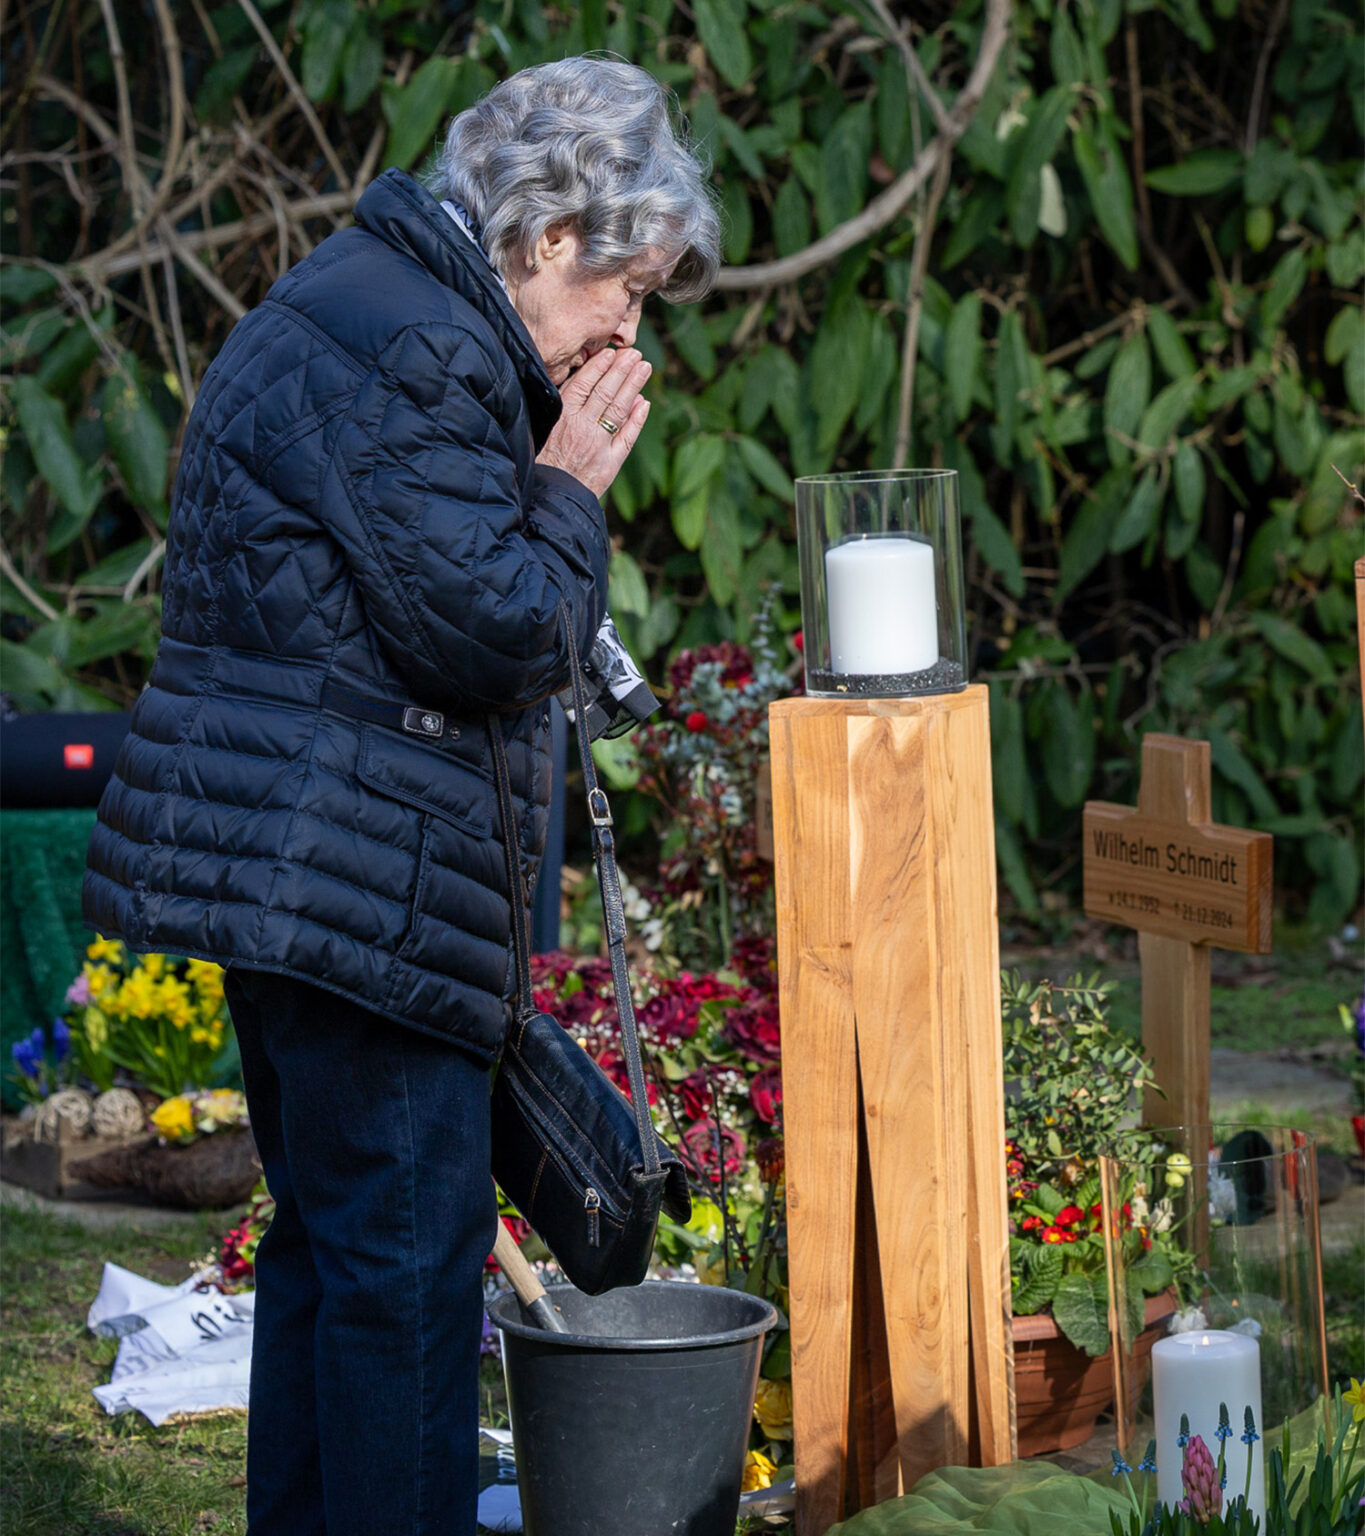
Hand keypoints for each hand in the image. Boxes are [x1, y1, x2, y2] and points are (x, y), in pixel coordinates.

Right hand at [536, 348, 651, 497]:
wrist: (548, 498)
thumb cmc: (541, 462)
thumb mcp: (543, 428)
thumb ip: (559, 406)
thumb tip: (577, 383)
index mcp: (562, 417)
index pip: (585, 384)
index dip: (600, 367)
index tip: (611, 353)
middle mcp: (582, 428)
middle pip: (606, 392)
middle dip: (622, 370)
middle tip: (635, 354)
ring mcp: (598, 446)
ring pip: (619, 410)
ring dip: (633, 386)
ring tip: (645, 368)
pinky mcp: (609, 464)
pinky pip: (627, 437)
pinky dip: (637, 419)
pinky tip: (644, 403)